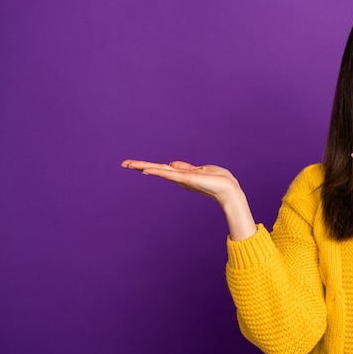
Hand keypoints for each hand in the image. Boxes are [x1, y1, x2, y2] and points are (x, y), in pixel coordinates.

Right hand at [121, 160, 256, 239]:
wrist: (229, 190)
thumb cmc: (219, 180)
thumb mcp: (201, 170)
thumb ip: (186, 168)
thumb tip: (172, 163)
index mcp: (182, 175)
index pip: (162, 169)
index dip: (148, 166)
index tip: (134, 165)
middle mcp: (179, 178)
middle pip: (156, 170)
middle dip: (140, 166)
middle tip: (123, 164)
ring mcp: (181, 179)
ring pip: (159, 170)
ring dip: (143, 166)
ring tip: (128, 164)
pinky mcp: (186, 180)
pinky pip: (169, 174)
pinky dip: (157, 172)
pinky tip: (145, 170)